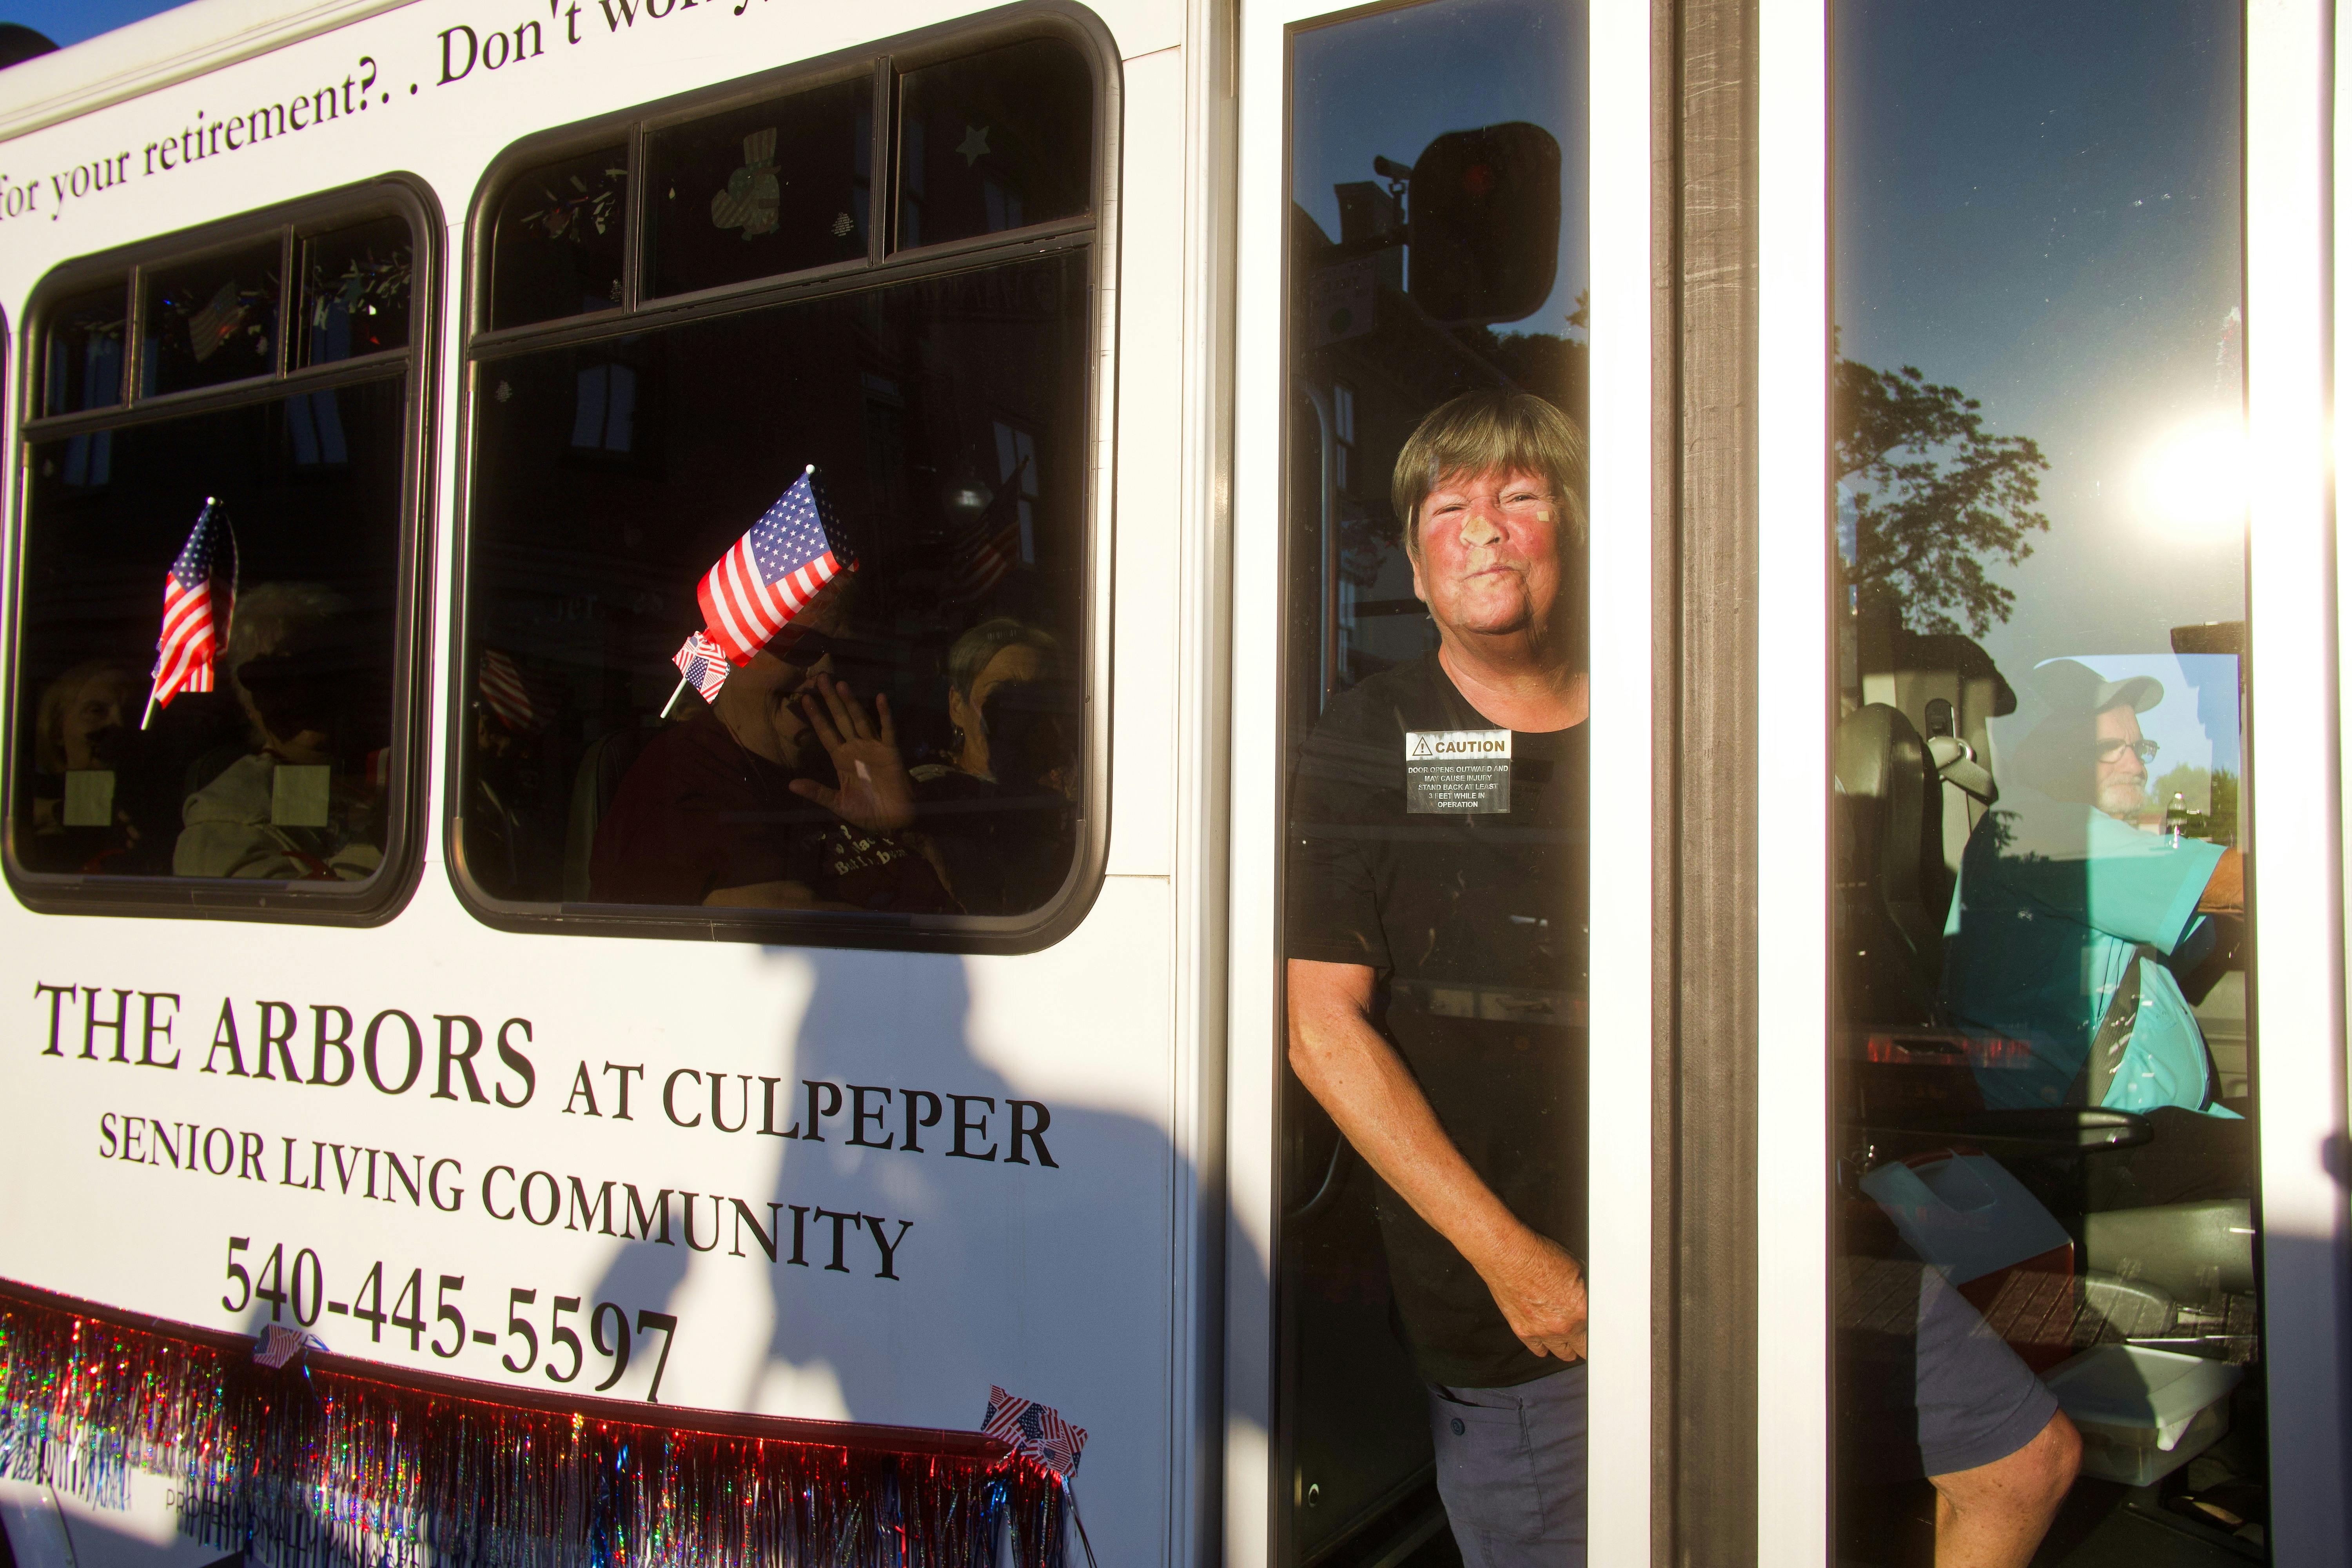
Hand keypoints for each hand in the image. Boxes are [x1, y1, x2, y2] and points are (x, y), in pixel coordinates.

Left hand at [787, 674, 915, 832]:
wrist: (893, 821)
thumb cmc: (866, 812)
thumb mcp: (837, 803)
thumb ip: (817, 792)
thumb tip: (790, 784)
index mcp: (841, 759)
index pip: (825, 733)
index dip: (816, 717)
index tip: (804, 699)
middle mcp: (856, 748)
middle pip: (840, 719)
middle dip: (831, 700)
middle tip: (821, 678)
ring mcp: (874, 747)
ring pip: (860, 720)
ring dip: (851, 703)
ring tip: (841, 684)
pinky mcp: (891, 751)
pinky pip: (887, 730)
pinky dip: (884, 714)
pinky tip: (880, 698)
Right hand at [1477, 1228, 1587, 1361]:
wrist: (1508, 1255)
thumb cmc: (1539, 1256)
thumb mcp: (1576, 1268)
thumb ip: (1586, 1291)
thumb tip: (1592, 1299)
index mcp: (1581, 1309)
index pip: (1598, 1335)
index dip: (1598, 1331)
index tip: (1596, 1330)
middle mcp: (1564, 1325)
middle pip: (1583, 1349)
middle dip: (1585, 1342)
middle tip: (1584, 1336)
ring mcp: (1543, 1331)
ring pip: (1563, 1353)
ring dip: (1566, 1346)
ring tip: (1568, 1339)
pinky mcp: (1524, 1332)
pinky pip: (1539, 1350)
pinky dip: (1544, 1346)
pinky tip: (1547, 1339)